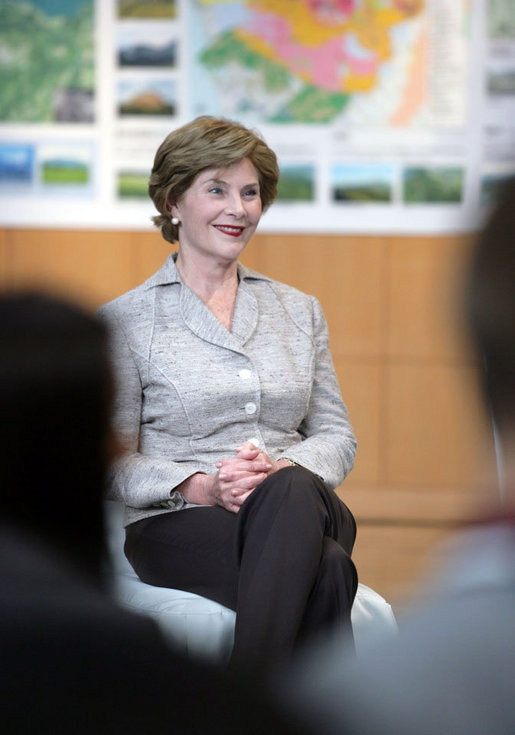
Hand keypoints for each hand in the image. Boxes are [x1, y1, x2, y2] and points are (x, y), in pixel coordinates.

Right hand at [178, 443, 292, 512]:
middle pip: (245, 480)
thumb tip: (255, 451)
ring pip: (243, 494)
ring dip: (255, 490)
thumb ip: (244, 455)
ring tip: (264, 485)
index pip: (245, 466)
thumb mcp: (231, 463)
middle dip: (258, 477)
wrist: (210, 490)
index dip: (258, 465)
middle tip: (267, 474)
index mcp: (225, 470)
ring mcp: (226, 495)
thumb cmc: (224, 474)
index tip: (268, 465)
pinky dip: (248, 502)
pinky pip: (240, 506)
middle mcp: (225, 483)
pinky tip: (256, 498)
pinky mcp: (228, 505)